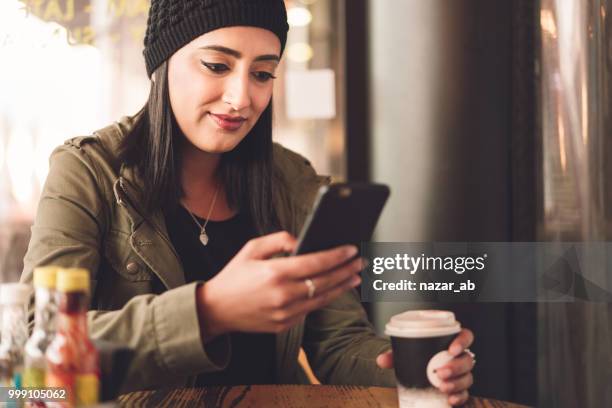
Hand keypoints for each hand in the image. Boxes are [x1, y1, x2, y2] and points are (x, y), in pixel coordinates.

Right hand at [197, 231, 363, 340]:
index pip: (315, 262)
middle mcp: (283, 295)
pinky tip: (334, 290)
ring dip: (342, 287)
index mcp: (275, 273)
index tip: (351, 249)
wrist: (216, 310)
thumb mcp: (251, 248)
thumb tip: (302, 241)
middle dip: (346, 270)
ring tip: (355, 276)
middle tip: (361, 262)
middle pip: (325, 281)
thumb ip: (278, 240)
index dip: (337, 256)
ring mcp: (285, 313)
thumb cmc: (233, 276)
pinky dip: (324, 298)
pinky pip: (310, 310)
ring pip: (322, 298)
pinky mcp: (285, 325)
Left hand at [376, 328, 474, 405]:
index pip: (465, 336)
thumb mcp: (405, 352)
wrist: (414, 371)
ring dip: (457, 383)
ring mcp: (461, 374)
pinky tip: (450, 400)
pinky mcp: (459, 389)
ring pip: (467, 378)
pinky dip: (459, 398)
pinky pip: (465, 394)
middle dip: (456, 367)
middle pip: (467, 360)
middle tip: (439, 373)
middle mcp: (459, 358)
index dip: (462, 341)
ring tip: (442, 387)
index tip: (452, 349)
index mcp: (450, 342)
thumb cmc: (415, 356)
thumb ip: (393, 354)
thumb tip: (381, 360)